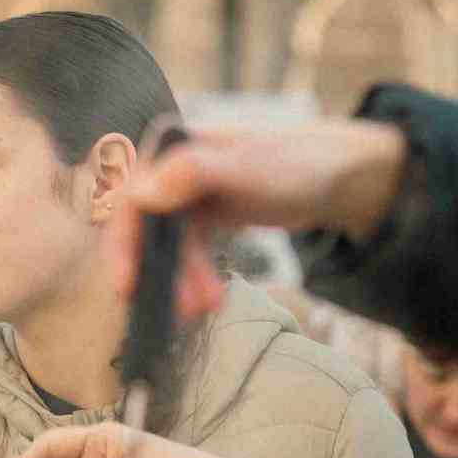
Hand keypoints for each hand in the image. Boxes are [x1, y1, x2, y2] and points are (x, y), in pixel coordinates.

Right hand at [109, 120, 410, 308]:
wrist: (335, 175)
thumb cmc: (294, 162)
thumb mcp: (244, 167)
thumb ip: (192, 173)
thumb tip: (140, 194)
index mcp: (170, 146)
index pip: (129, 199)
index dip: (122, 245)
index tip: (125, 287)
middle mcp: (169, 168)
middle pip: (144, 229)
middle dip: (158, 273)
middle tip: (177, 310)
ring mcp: (185, 194)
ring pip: (167, 247)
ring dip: (181, 281)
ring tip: (205, 309)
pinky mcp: (202, 216)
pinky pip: (187, 253)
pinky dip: (196, 277)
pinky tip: (211, 299)